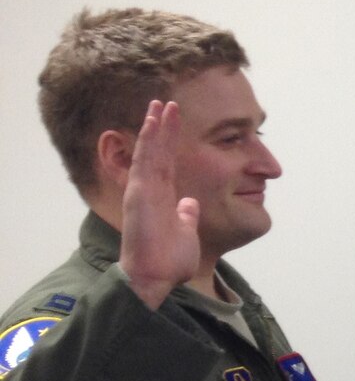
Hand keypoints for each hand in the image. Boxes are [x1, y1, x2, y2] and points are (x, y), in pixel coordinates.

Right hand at [119, 100, 201, 308]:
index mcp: (162, 198)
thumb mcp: (185, 231)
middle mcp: (149, 191)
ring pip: (148, 152)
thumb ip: (186, 215)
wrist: (155, 277)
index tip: (174, 122)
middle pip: (156, 152)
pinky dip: (148, 140)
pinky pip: (144, 161)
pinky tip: (152, 122)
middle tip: (166, 103)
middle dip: (162, 127)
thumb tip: (190, 204)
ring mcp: (142, 191)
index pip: (166, 163)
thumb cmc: (169, 260)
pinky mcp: (139, 194)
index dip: (170, 142)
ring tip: (159, 104)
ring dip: (154, 127)